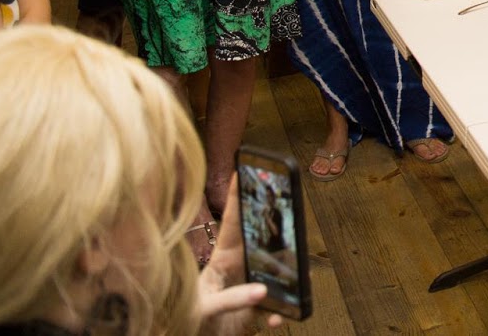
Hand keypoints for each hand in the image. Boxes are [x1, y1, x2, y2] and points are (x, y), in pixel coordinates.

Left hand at [198, 176, 283, 335]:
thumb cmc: (190, 319)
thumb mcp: (205, 309)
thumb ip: (231, 300)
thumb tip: (262, 290)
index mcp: (223, 259)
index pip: (232, 221)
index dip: (238, 195)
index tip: (243, 168)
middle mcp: (241, 267)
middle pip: (266, 240)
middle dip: (281, 229)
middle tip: (293, 216)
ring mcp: (251, 284)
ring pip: (279, 271)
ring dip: (290, 277)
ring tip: (297, 279)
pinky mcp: (259, 306)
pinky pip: (279, 304)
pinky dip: (282, 312)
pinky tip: (278, 318)